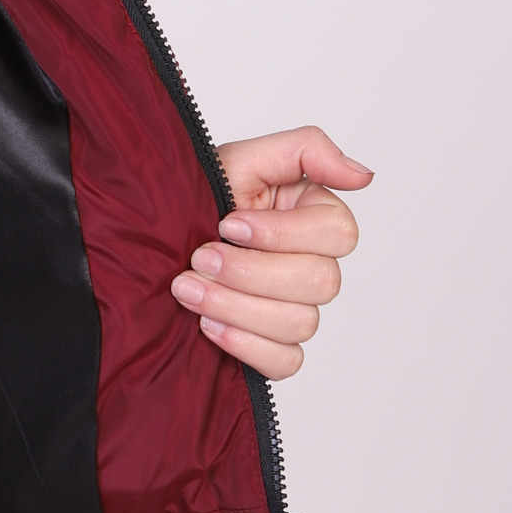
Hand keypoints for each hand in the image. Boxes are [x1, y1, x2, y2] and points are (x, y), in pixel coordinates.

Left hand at [169, 127, 371, 379]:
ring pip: (299, 323)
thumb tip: (364, 175)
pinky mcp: (276, 345)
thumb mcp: (243, 158)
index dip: (281, 234)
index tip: (229, 224)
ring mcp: (297, 308)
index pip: (338, 234)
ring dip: (235, 306)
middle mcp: (312, 264)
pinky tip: (207, 326)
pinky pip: (285, 361)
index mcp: (313, 216)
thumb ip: (306, 150)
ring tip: (188, 288)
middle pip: (321, 282)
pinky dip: (245, 345)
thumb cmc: (198, 194)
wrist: (148, 236)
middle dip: (249, 271)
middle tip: (200, 258)